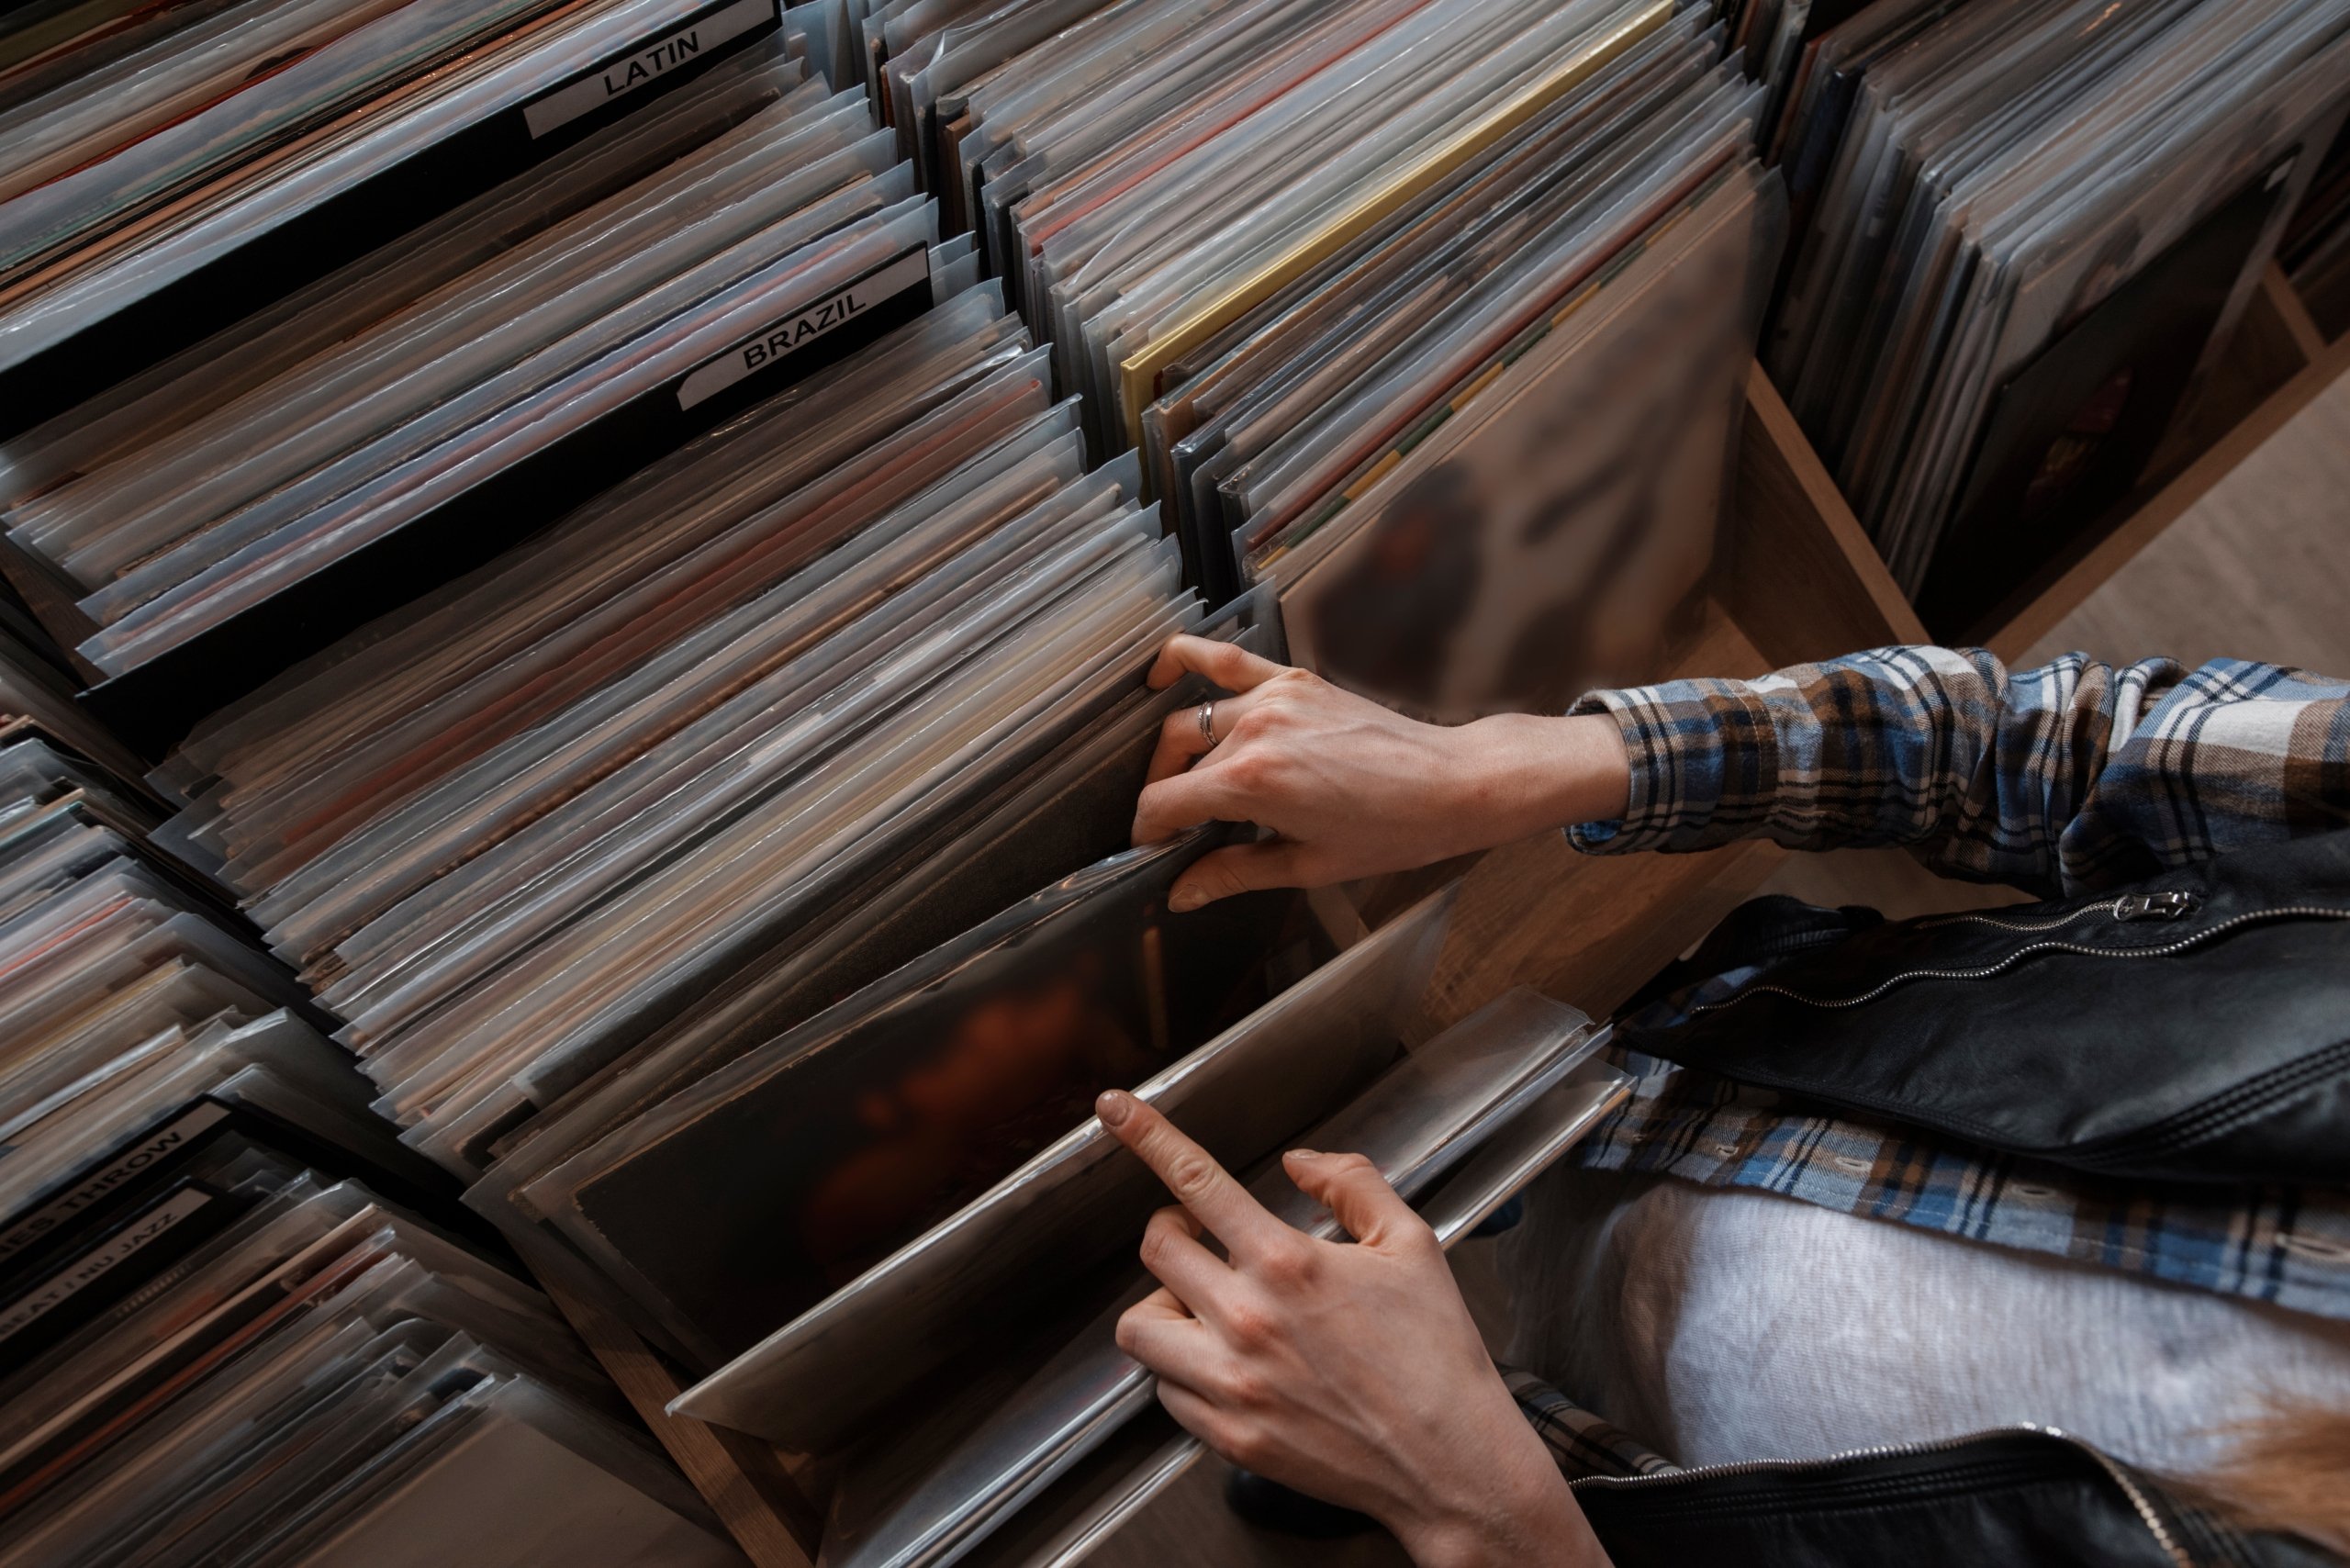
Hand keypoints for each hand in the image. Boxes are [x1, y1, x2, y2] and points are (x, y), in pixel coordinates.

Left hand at [1097, 1089, 1610, 1567]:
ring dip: (1163, 1304)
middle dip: (1173, 1231)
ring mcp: (1230, 1383)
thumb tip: (1299, 1162)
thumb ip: (1352, 1183)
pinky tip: (1222, 1363)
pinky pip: (1165, 1391)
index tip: (1113, 1109)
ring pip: (1139, 1326)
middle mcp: (1245, 1320)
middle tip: (1200, 1237)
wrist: (1449, 1462)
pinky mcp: (1227, 1436)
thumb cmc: (1436, 1354)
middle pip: (1156, 1250)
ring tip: (1200, 1305)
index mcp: (1287, 1263)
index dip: (1147, 1136)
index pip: (1197, 1182)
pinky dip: (1180, 1369)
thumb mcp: (1412, 1244)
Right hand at [1132, 636, 1629, 910]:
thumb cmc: (1391, 830)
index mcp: (1252, 782)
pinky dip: (1187, 658)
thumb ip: (1233, 872)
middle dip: (1162, 794)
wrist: (1450, 784)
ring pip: (1192, 717)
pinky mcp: (1294, 679)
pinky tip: (1162, 672)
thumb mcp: (1307, 865)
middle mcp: (1255, 731)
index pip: (1165, 802)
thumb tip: (1182, 894)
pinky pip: (1225, 660)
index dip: (1148, 831)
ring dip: (1174, 747)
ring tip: (1177, 775)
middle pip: (1174, 759)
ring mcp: (1274, 698)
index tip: (1150, 848)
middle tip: (1173, 825)